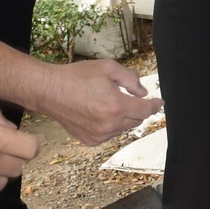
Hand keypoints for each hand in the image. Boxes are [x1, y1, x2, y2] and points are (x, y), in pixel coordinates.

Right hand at [44, 60, 162, 144]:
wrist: (49, 91)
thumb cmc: (76, 77)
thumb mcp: (108, 68)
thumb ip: (130, 78)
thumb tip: (142, 92)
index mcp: (116, 106)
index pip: (145, 110)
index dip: (154, 105)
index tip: (159, 103)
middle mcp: (109, 124)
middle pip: (136, 120)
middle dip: (137, 109)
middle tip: (128, 97)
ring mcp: (99, 134)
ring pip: (123, 128)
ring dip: (123, 117)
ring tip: (107, 102)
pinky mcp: (90, 140)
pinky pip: (110, 134)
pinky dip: (110, 125)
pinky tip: (99, 113)